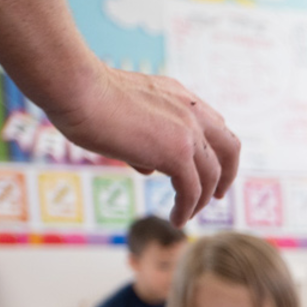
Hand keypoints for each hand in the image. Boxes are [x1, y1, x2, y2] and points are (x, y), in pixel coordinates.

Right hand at [45, 66, 240, 226]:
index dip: (214, 149)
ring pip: (211, 175)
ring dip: (201, 200)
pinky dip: (187, 208)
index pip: (213, 124)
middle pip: (229, 148)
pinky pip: (192, 190)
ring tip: (186, 216)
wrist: (77, 87)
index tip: (209, 168)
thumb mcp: (124, 116)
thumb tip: (149, 169)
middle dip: (227, 174)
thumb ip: (142, 140)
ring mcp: (187, 131)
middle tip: (217, 195)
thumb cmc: (85, 97)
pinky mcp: (176, 153)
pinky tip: (177, 219)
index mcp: (180, 96)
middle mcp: (191, 111)